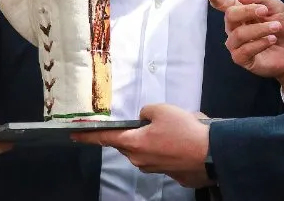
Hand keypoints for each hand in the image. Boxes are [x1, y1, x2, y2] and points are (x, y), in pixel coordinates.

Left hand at [72, 104, 212, 188]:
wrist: (210, 154)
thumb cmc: (183, 130)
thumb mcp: (162, 110)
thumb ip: (146, 112)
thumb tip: (144, 119)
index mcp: (133, 143)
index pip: (105, 138)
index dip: (88, 135)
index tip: (73, 134)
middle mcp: (138, 159)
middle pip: (127, 143)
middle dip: (132, 133)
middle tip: (149, 122)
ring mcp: (152, 168)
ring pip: (143, 150)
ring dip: (150, 140)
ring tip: (172, 129)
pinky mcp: (167, 172)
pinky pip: (159, 156)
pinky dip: (164, 148)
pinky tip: (180, 141)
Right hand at [208, 0, 283, 98]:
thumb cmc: (281, 27)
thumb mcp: (276, 8)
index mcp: (240, 12)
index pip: (224, 4)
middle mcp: (233, 27)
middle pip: (231, 15)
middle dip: (248, 11)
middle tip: (265, 11)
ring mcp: (235, 44)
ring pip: (239, 34)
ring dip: (260, 29)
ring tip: (276, 28)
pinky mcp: (240, 59)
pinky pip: (244, 50)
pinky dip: (260, 43)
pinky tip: (271, 40)